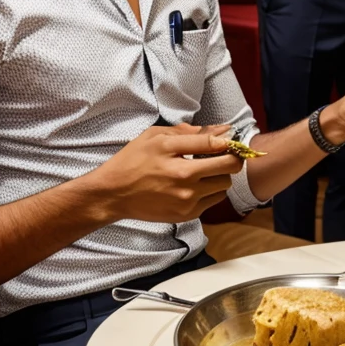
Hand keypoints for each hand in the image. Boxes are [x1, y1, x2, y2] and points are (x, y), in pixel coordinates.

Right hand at [95, 123, 242, 222]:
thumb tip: (219, 130)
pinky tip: (196, 185)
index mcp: (176, 155)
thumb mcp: (155, 136)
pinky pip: (214, 200)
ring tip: (204, 170)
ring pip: (224, 185)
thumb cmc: (133, 160)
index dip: (227, 139)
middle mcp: (185, 179)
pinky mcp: (187, 215)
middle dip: (230, 157)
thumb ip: (188, 132)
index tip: (228, 138)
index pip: (215, 144)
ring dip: (220, 176)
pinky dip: (211, 191)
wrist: (114, 194)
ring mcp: (187, 200)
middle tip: (222, 154)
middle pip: (229, 167)